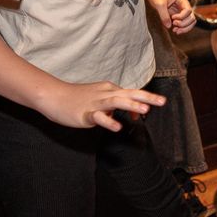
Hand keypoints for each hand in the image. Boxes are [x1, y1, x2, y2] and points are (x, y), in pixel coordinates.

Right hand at [35, 81, 166, 130]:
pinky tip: (118, 127)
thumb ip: (117, 104)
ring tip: (145, 110)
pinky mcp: (85, 113)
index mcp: (110, 89)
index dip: (145, 99)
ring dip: (131, 105)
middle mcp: (105, 94)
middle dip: (147, 97)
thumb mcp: (100, 99)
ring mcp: (95, 103)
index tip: (155, 107)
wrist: (54, 96)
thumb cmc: (78, 98)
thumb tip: (134, 112)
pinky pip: (99, 117)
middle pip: (129, 93)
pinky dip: (109, 121)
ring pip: (116, 102)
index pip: (131, 93)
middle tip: (163, 101)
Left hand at [147, 0, 195, 34]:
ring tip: (175, 31)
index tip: (173, 18)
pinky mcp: (177, 15)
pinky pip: (183, 23)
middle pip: (191, 17)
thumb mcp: (159, 4)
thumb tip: (169, 26)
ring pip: (189, 21)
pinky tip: (174, 30)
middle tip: (174, 26)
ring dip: (184, 28)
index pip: (188, 10)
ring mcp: (181, 10)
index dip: (181, 16)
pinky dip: (181, 28)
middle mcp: (183, 5)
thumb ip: (164, 15)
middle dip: (184, 24)